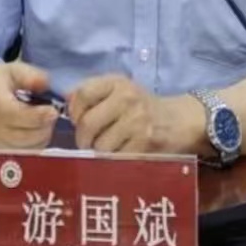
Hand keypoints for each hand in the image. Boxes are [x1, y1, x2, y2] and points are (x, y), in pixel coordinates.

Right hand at [0, 62, 59, 147]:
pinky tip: (39, 128)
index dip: (36, 116)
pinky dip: (35, 142)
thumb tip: (46, 83)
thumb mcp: (10, 69)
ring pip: (24, 148)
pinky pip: (22, 151)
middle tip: (54, 113)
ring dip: (41, 136)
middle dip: (44, 128)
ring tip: (47, 120)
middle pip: (21, 137)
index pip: (14, 115)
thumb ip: (29, 75)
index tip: (53, 111)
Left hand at [67, 74, 204, 154]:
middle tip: (90, 143)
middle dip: (83, 139)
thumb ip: (93, 94)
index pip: (82, 94)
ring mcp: (137, 121)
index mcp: (117, 82)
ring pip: (100, 146)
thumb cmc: (142, 108)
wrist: (180, 121)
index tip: (79, 120)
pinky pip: (116, 159)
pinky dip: (114, 162)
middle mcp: (127, 98)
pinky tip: (122, 155)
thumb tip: (65, 102)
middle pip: (87, 123)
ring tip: (110, 148)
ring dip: (100, 153)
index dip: (75, 111)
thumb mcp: (119, 91)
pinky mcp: (145, 143)